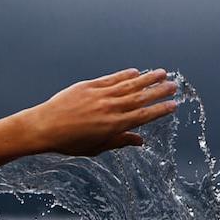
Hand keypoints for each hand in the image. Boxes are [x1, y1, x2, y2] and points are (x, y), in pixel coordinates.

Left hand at [19, 68, 178, 155]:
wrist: (44, 127)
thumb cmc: (69, 142)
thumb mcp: (96, 147)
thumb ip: (119, 142)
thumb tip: (140, 141)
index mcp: (114, 126)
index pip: (143, 116)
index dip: (160, 110)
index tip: (173, 105)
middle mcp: (110, 108)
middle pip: (141, 98)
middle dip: (159, 91)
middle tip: (174, 85)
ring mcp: (100, 95)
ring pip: (129, 84)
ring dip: (147, 78)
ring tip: (162, 73)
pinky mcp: (89, 86)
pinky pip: (112, 78)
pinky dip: (125, 74)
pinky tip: (136, 72)